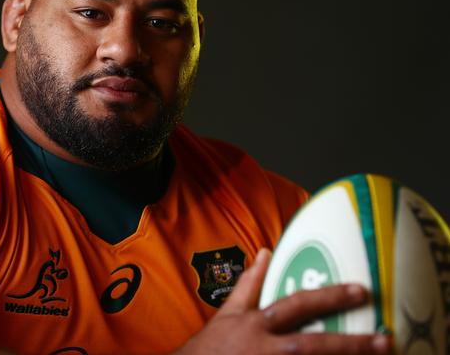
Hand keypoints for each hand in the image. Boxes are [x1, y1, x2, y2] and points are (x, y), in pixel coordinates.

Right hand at [176, 249, 390, 353]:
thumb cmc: (212, 346)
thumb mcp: (229, 312)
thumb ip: (251, 283)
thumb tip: (265, 251)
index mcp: (257, 325)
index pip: (296, 306)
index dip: (329, 297)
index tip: (360, 291)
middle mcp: (266, 349)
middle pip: (313, 346)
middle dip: (350, 344)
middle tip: (384, 340)